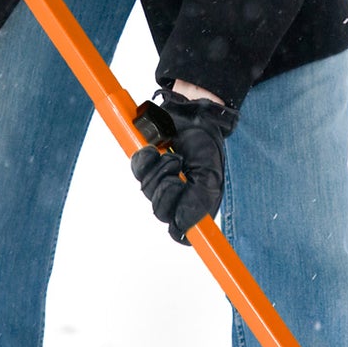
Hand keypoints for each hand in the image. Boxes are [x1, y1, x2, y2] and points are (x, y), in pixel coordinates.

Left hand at [130, 90, 237, 244]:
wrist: (192, 114)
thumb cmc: (205, 144)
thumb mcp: (210, 174)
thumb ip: (199, 201)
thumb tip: (181, 227)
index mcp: (195, 204)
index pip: (181, 232)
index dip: (179, 228)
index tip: (180, 218)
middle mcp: (176, 196)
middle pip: (161, 212)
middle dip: (167, 189)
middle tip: (179, 170)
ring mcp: (158, 181)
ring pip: (147, 190)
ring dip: (160, 169)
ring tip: (173, 155)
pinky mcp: (144, 165)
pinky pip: (137, 170)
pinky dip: (146, 158)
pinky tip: (156, 149)